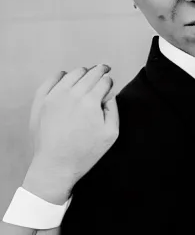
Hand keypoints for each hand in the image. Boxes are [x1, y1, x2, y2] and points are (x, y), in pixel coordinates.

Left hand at [22, 65, 118, 203]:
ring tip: (87, 75)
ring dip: (83, 72)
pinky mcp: (41, 101)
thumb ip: (113, 110)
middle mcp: (72, 94)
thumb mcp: (111, 134)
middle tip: (104, 70)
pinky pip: (51, 79)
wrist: (56, 165)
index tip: (110, 83)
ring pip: (72, 74)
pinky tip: (65, 77)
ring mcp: (54, 96)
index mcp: (91, 102)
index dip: (109, 81)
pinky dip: (61, 76)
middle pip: (89, 74)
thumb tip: (109, 95)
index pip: (104, 80)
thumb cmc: (84, 152)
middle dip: (99, 71)